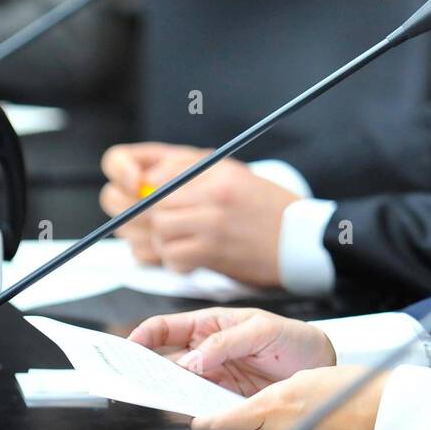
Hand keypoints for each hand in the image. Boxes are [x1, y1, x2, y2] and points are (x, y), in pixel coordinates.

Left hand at [99, 142, 297, 286]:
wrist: (300, 238)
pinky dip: (173, 261)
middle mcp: (208, 192)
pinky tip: (188, 256)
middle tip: (147, 220)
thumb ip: (184, 170)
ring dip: (157, 241)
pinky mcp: (213, 252)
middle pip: (146, 204)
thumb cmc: (263, 205)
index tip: (135, 189)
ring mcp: (210, 223)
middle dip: (137, 215)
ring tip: (173, 239)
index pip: (149, 171)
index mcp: (209, 168)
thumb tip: (143, 180)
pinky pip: (172, 258)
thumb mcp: (227, 171)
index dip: (130, 180)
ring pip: (157, 233)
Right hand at [130, 306, 334, 395]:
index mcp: (209, 325)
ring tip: (155, 398)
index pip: (166, 328)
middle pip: (165, 361)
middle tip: (133, 378)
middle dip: (146, 368)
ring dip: (165, 392)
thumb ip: (225, 341)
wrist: (318, 365)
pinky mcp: (224, 401)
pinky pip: (198, 406)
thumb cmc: (292, 337)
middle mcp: (206, 352)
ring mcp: (213, 377)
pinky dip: (188, 411)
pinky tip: (184, 412)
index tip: (129, 347)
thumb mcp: (261, 328)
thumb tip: (193, 359)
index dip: (143, 336)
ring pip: (178, 386)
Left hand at [196, 364, 389, 429]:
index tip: (197, 422)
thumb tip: (244, 412)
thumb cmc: (357, 391)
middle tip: (227, 420)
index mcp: (277, 408)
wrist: (391, 413)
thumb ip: (269, 399)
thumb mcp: (304, 381)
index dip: (205, 424)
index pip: (222, 424)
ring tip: (271, 426)